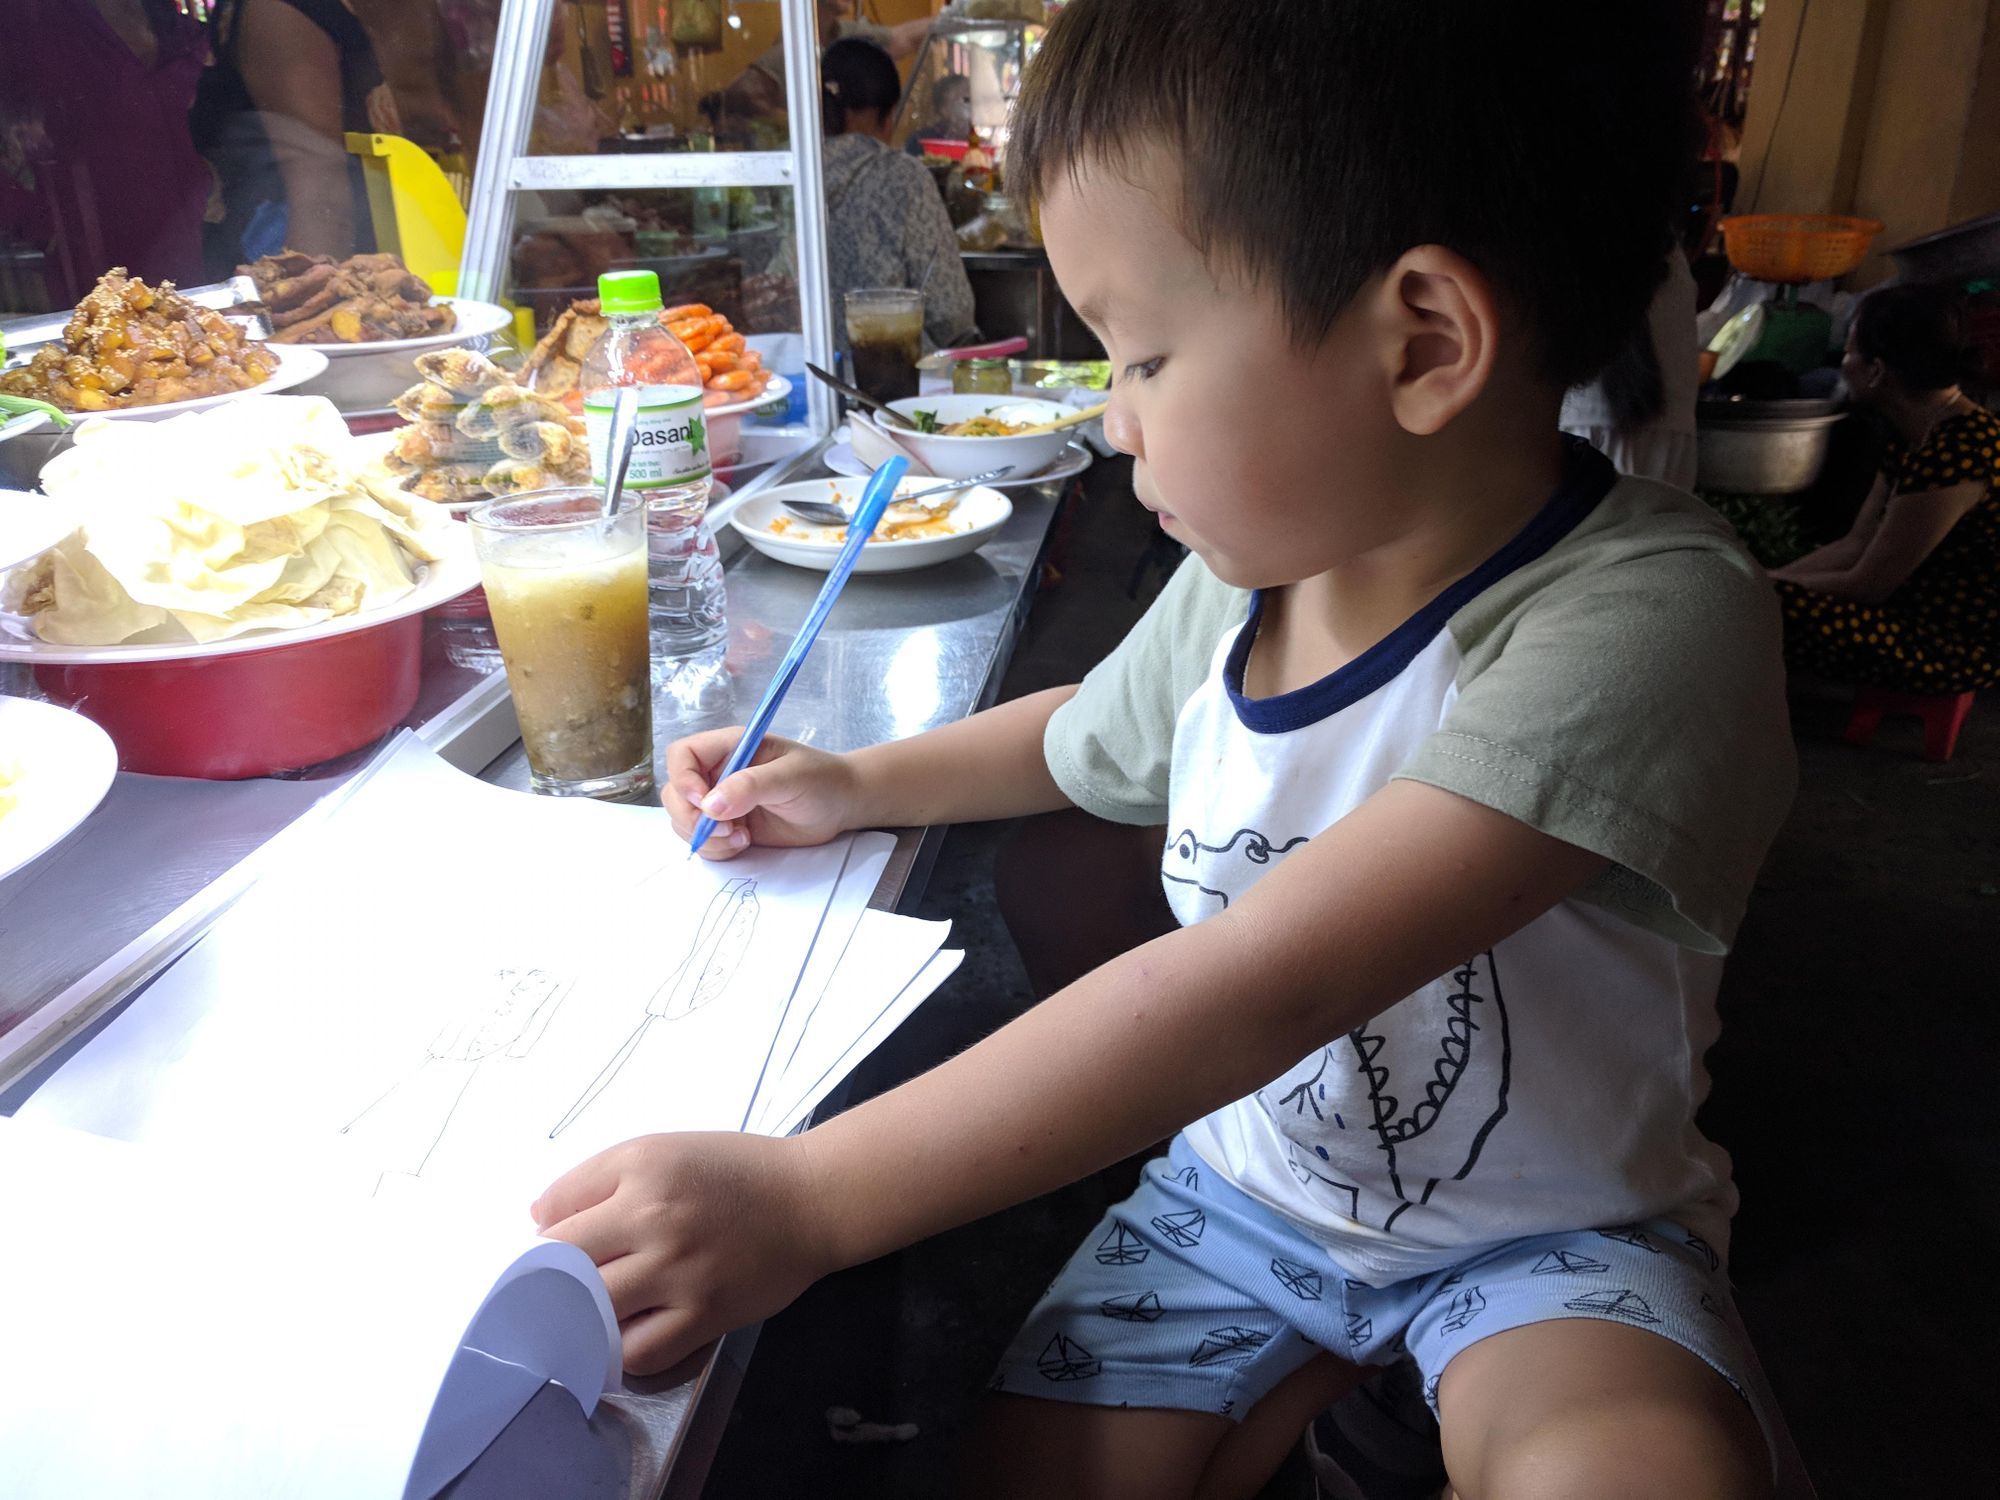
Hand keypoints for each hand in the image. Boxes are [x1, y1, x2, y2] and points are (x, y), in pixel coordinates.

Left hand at [532, 1132, 836, 1375]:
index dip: (543, 1239)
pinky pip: (640, 1352)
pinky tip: (623, 1337)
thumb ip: (595, 1177)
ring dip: (580, 1318)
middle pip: (565, 1267)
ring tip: (587, 1314)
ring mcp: (680, 1272)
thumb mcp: (661, 1149)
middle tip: (559, 1287)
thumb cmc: (733, 1172)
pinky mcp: (705, 1314)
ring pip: (594, 1313)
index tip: (550, 1253)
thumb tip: (538, 1219)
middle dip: (551, 1281)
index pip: (556, 1214)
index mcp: (642, 1169)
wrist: (810, 1200)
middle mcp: (655, 1218)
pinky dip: (620, 1354)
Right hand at [664, 728, 863, 860]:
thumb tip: (709, 805)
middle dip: (690, 817)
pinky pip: (702, 841)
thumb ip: (750, 786)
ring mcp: (721, 802)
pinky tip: (744, 843)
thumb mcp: (790, 777)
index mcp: (730, 748)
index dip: (683, 778)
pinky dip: (715, 849)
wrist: (840, 806)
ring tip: (742, 838)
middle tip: (726, 830)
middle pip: (675, 793)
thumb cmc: (820, 780)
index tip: (702, 803)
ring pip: (684, 821)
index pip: (683, 754)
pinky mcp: (728, 827)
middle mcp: (718, 773)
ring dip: (705, 837)